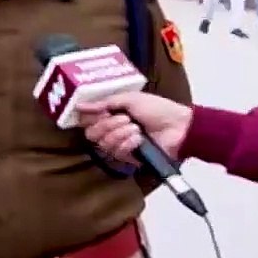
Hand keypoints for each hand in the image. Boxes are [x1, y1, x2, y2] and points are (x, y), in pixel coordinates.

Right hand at [77, 92, 193, 160]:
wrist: (178, 126)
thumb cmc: (157, 109)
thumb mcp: (130, 99)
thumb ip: (105, 102)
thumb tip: (80, 106)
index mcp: (113, 115)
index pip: (89, 120)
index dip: (90, 117)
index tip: (100, 111)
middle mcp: (114, 130)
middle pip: (92, 134)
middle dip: (106, 125)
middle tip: (124, 119)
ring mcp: (121, 145)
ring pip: (104, 143)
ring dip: (120, 133)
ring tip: (136, 127)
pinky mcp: (130, 158)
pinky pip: (118, 153)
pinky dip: (128, 143)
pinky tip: (139, 138)